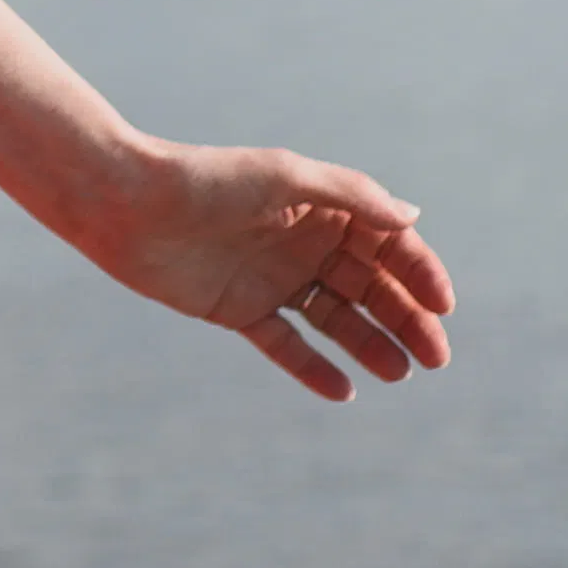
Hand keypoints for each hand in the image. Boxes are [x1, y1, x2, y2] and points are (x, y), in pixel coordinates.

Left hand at [80, 139, 457, 399]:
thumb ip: (349, 195)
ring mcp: (272, 278)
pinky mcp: (239, 310)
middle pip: (370, 285)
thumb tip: (412, 216)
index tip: (442, 306)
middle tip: (436, 357)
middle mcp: (301, 242)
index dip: (418, 272)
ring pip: (335, 318)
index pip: (386, 243)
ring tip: (400, 373)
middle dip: (406, 318)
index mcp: (318, 207)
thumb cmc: (206, 180)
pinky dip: (313, 368)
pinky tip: (344, 391)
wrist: (125, 204)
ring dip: (370, 344)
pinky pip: (286, 344)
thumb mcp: (283, 177)